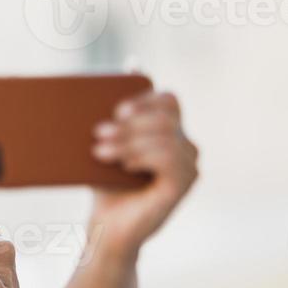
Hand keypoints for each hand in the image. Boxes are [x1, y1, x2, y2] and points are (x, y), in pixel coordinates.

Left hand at [90, 91, 198, 255]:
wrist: (107, 226)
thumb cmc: (106, 184)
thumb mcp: (109, 143)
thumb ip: (120, 112)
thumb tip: (132, 62)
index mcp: (169, 132)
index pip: (168, 100)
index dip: (145, 99)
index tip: (117, 110)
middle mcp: (185, 146)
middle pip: (166, 116)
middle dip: (130, 122)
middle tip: (99, 133)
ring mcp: (188, 165)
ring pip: (166, 136)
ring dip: (130, 140)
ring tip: (100, 152)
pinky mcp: (184, 184)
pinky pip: (170, 159)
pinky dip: (144, 157)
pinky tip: (125, 165)